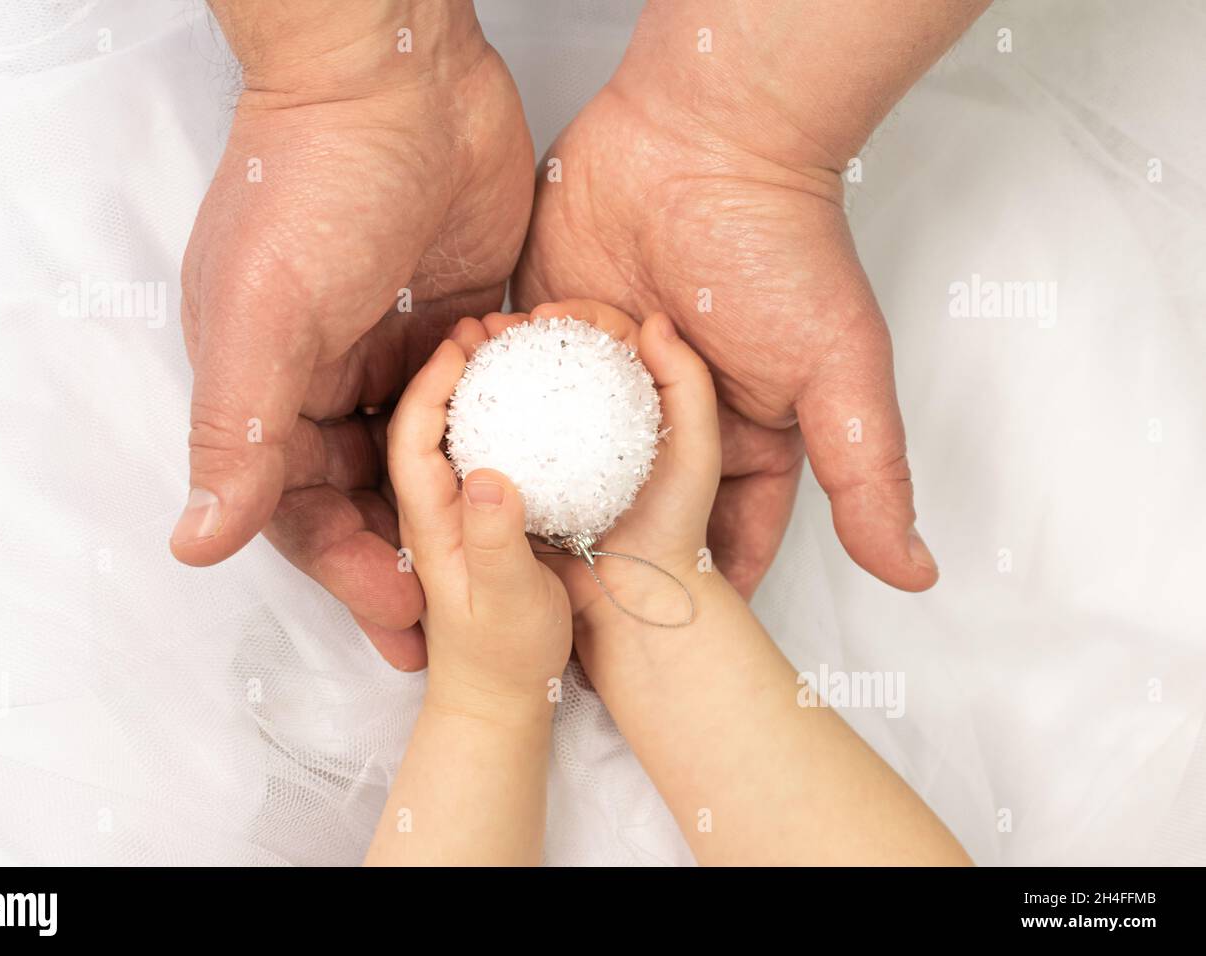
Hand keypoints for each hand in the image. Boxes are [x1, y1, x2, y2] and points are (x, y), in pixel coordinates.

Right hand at [170, 2, 533, 669]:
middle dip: (405, 560)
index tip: (402, 625)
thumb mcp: (265, 315)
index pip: (300, 507)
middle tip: (455, 626)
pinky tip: (544, 489)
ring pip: (426, 459)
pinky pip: (479, 405)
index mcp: (269, 388)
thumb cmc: (314, 184)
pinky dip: (501, 444)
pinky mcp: (461, 322)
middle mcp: (331, 380)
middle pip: (365, 496)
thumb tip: (194, 544)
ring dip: (457, 512)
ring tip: (510, 575)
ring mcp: (399, 352)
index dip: (347, 572)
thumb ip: (239, 431)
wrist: (398, 77)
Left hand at [386, 326, 571, 715]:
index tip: (465, 343)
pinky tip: (522, 386)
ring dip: (467, 386)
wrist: (499, 707)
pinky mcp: (470, 512)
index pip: (409, 438)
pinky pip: (470, 449)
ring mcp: (446, 508)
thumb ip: (495, 543)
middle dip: (445, 370)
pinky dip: (487, 411)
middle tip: (488, 324)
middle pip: (419, 423)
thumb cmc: (503, 663)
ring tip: (507, 338)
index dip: (430, 387)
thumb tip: (490, 476)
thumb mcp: (508, 604)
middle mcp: (426, 505)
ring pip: (445, 432)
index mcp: (421, 520)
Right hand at [478, 300, 720, 645]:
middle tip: (493, 326)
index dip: (576, 312)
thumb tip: (654, 320)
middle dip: (517, 329)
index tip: (550, 315)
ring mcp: (549, 447)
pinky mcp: (519, 478)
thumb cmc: (674, 525)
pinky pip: (495, 439)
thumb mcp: (696, 454)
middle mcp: (587, 415)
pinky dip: (475, 414)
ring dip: (488, 362)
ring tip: (467, 348)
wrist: (635, 595)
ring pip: (516, 391)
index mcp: (630, 396)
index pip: (602, 334)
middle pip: (550, 355)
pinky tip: (457, 402)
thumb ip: (689, 386)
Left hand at [513, 11, 948, 596]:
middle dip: (605, 557)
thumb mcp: (839, 374)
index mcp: (739, 430)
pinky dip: (498, 415)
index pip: (725, 527)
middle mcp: (669, 412)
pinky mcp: (551, 328)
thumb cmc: (781, 251)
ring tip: (502, 555)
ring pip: (567, 455)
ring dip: (542, 493)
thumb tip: (916, 575)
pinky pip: (517, 388)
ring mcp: (605, 374)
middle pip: (636, 505)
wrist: (704, 140)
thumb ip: (869, 477)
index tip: (663, 643)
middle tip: (568, 618)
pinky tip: (468, 462)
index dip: (702, 583)